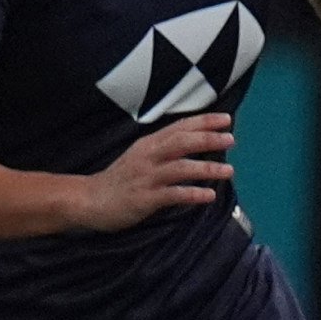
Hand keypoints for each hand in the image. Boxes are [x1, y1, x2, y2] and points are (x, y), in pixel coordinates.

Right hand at [71, 112, 232, 229]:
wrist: (89, 200)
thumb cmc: (120, 179)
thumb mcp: (140, 156)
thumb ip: (164, 149)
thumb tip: (196, 142)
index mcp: (148, 144)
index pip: (179, 128)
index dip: (203, 122)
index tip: (226, 119)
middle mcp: (148, 157)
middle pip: (181, 142)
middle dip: (207, 139)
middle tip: (231, 139)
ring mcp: (146, 177)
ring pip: (180, 168)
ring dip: (206, 168)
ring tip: (229, 171)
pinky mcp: (145, 198)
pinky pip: (173, 195)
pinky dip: (192, 194)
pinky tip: (209, 196)